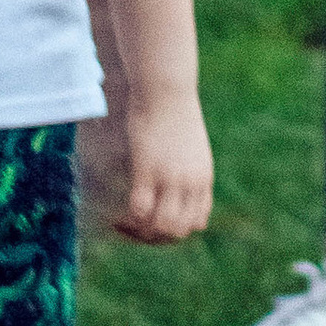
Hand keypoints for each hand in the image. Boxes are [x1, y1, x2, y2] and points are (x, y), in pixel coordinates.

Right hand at [115, 89, 212, 243]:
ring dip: (145, 228)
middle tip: (141, 226)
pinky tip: (123, 208)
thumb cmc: (177, 114)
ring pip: (161, 224)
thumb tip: (184, 184)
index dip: (178, 228)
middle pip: (179, 229)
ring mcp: (169, 177)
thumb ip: (192, 168)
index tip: (160, 220)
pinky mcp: (147, 169)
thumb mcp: (194, 147)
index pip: (197, 222)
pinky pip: (140, 207)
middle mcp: (189, 182)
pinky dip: (131, 216)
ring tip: (131, 221)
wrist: (167, 91)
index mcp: (202, 178)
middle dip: (159, 234)